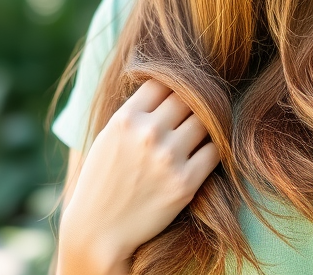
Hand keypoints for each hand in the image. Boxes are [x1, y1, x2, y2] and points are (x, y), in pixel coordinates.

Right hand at [57, 79, 219, 273]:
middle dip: (191, 104)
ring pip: (205, 121)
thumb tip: (167, 83)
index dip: (171, 86)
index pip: (163, 80)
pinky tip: (202, 153)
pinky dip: (211, 149)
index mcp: (126, 118)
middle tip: (191, 115)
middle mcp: (148, 133)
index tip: (175, 95)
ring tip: (198, 134)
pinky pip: (214, 151)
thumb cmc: (102, 180)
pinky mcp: (185, 183)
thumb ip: (136, 111)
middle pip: (187, 98)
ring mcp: (168, 157)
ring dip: (205, 125)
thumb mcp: (108, 135)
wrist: (98, 231)